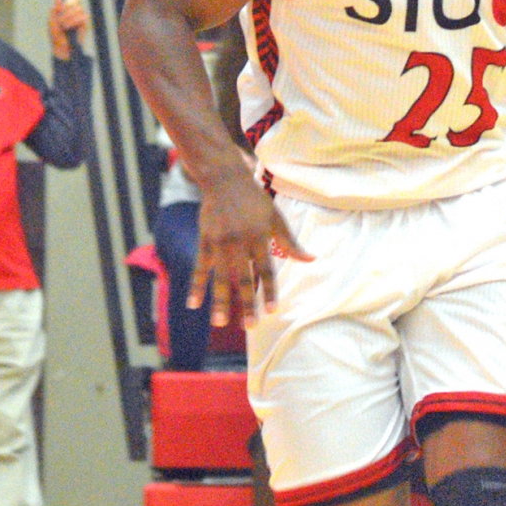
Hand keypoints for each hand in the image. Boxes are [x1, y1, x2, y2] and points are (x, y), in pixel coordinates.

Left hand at [48, 0, 88, 60]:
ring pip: (78, 9)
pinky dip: (73, 21)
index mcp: (67, 9)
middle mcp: (75, 11)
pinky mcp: (85, 24)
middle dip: (66, 9)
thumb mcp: (52, 20)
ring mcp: (81, 17)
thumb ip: (56, 9)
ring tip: (63, 26)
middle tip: (60, 19)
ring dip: (68, 17)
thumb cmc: (56, 35)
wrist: (62, 47)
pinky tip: (68, 28)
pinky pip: (82, 17)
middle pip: (75, 1)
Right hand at [192, 167, 313, 324]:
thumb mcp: (276, 218)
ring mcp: (220, 242)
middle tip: (250, 327)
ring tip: (220, 323)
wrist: (224, 178)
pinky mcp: (204, 240)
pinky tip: (194, 304)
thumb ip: (290, 242)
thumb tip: (311, 259)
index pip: (267, 270)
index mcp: (259, 237)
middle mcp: (240, 242)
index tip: (271, 310)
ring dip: (221, 302)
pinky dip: (197, 286)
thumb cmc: (254, 200)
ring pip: (220, 278)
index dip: (270, 291)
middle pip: (244, 279)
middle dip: (247, 304)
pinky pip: (200, 268)